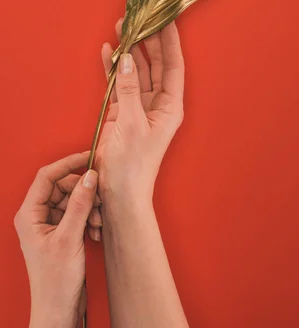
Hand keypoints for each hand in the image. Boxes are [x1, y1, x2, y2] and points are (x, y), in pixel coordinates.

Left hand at [14, 152, 99, 327]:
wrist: (59, 310)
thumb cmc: (55, 281)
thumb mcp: (70, 237)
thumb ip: (80, 204)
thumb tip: (90, 177)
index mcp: (29, 214)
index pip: (47, 176)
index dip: (68, 163)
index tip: (90, 157)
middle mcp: (37, 216)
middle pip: (63, 187)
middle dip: (84, 193)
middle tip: (100, 201)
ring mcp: (49, 224)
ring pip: (73, 200)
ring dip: (89, 208)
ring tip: (98, 223)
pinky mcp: (61, 232)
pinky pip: (77, 213)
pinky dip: (89, 219)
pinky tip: (96, 232)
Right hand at [95, 19, 184, 205]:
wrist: (117, 193)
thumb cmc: (133, 164)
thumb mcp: (132, 123)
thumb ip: (129, 88)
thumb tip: (128, 58)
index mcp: (170, 106)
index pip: (173, 65)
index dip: (170, 41)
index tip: (166, 18)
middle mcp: (157, 103)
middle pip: (155, 63)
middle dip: (148, 40)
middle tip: (141, 17)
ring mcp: (139, 106)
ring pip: (136, 70)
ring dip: (129, 50)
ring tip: (122, 26)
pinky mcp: (121, 111)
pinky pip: (119, 83)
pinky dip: (113, 68)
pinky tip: (108, 51)